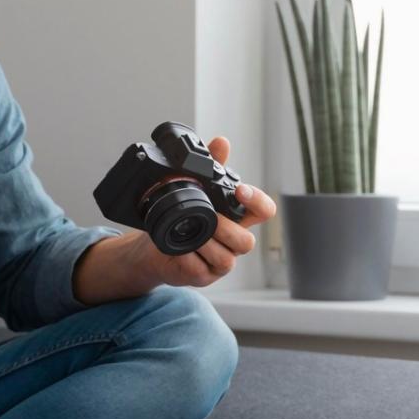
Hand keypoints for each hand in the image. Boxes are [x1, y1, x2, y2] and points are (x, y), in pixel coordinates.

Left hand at [141, 136, 276, 288]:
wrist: (154, 247)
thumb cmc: (182, 218)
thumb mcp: (195, 188)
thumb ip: (210, 165)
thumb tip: (221, 142)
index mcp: (238, 218)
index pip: (264, 211)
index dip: (258, 201)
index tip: (240, 190)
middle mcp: (234, 241)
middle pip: (247, 241)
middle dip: (226, 228)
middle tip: (208, 216)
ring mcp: (221, 261)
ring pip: (226, 259)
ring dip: (206, 243)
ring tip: (189, 233)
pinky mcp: (204, 276)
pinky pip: (201, 269)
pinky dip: (188, 257)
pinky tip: (177, 249)